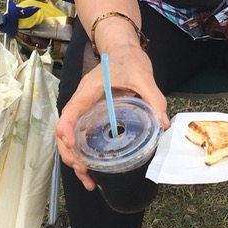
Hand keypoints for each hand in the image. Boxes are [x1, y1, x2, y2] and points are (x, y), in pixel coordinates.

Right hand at [55, 49, 168, 191]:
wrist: (122, 47)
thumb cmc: (128, 58)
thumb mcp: (143, 75)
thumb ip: (154, 97)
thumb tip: (163, 124)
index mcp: (88, 90)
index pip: (70, 112)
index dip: (67, 130)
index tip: (73, 147)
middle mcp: (82, 102)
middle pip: (64, 131)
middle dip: (70, 154)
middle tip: (84, 171)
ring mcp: (85, 109)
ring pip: (70, 138)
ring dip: (74, 159)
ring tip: (87, 180)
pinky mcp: (91, 114)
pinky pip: (81, 136)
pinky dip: (82, 153)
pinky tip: (93, 169)